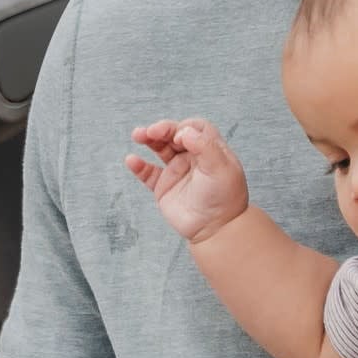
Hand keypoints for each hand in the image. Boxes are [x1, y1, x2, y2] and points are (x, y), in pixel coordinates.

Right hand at [127, 119, 248, 245]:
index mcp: (210, 150)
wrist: (216, 229)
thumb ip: (205, 146)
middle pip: (174, 134)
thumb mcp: (221, 168)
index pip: (195, 128)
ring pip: (159, 148)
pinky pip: (148, 173)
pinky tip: (132, 160)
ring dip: (148, 139)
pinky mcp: (164, 187)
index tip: (180, 137)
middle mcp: (193, 158)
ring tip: (138, 135)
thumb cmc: (225, 199)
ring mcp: (177, 171)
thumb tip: (184, 131)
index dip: (185, 127)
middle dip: (162, 129)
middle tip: (152, 131)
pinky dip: (139, 166)